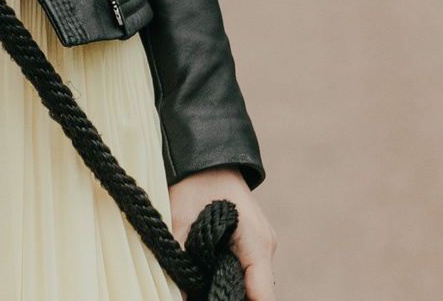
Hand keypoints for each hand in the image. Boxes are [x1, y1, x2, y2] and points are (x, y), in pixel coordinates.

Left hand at [170, 168, 275, 299]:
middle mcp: (265, 247)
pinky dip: (228, 274)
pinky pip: (245, 267)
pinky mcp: (253, 240)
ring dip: (228, 285)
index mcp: (255, 244)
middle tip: (199, 293)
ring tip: (199, 285)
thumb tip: (177, 293)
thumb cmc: (194, 183)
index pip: (262, 295)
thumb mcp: (180, 221)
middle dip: (230, 295)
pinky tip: (206, 275)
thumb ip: (181, 259)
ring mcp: (262, 243)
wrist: (205, 155)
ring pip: (250, 280)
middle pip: (255, 291)